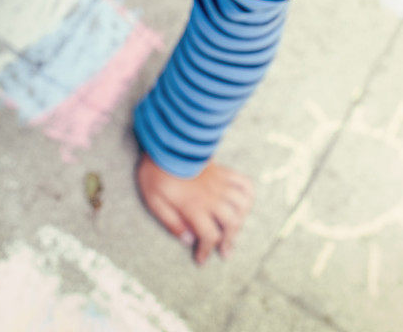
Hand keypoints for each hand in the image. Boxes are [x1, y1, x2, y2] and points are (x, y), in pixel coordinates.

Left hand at [135, 152, 254, 264]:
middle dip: (229, 241)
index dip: (206, 251)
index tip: (201, 259)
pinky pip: (244, 183)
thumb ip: (171, 223)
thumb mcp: (154, 201)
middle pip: (231, 223)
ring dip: (241, 220)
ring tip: (234, 229)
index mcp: (194, 206)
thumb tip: (187, 240)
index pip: (209, 236)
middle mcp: (211, 196)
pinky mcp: (223, 171)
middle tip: (224, 251)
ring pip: (242, 205)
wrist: (166, 143)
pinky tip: (243, 204)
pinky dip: (248, 195)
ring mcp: (220, 183)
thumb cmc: (156, 173)